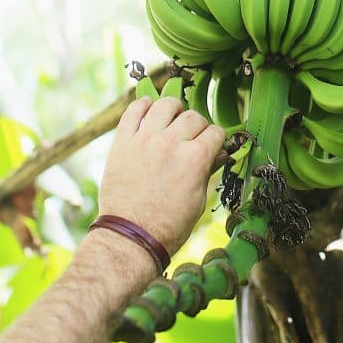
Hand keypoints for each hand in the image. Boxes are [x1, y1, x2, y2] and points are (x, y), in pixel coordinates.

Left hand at [98, 96, 226, 253]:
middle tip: (192, 137)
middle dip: (198, 125)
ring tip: (172, 118)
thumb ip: (207, 172)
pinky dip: (142, 105)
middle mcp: (171, 143)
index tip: (212, 145)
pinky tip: (148, 109)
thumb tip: (219, 154)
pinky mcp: (123, 142)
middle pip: (193, 116)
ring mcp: (145, 140)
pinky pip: (132, 111)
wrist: (132, 236)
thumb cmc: (169, 225)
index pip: (215, 132)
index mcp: (196, 159)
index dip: (217, 139)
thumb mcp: (198, 201)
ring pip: (164, 105)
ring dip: (173, 109)